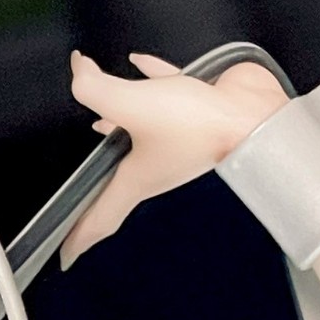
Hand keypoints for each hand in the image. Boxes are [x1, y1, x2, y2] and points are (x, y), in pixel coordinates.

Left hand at [61, 50, 289, 266]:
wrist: (254, 111)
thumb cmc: (199, 123)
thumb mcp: (130, 105)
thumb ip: (93, 89)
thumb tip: (78, 69)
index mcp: (137, 178)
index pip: (100, 217)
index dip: (80, 237)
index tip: (65, 256)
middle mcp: (157, 164)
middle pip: (117, 176)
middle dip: (97, 181)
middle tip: (79, 190)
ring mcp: (178, 139)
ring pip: (139, 133)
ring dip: (118, 124)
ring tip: (98, 120)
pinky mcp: (196, 111)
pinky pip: (166, 94)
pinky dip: (151, 79)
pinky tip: (140, 63)